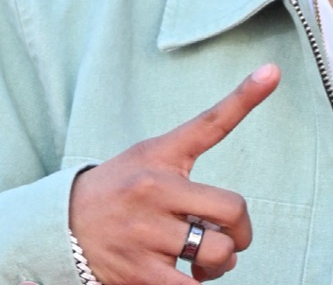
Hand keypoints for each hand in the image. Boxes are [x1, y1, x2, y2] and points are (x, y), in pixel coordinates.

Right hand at [69, 64, 280, 283]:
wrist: (60, 225)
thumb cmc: (123, 183)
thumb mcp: (156, 151)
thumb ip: (205, 132)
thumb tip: (261, 84)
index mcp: (161, 162)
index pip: (211, 125)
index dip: (245, 97)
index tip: (272, 71)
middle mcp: (154, 196)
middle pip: (232, 211)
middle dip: (241, 229)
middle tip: (231, 234)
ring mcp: (144, 238)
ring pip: (216, 252)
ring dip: (221, 261)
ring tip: (206, 258)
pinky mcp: (136, 276)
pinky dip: (199, 284)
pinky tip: (190, 276)